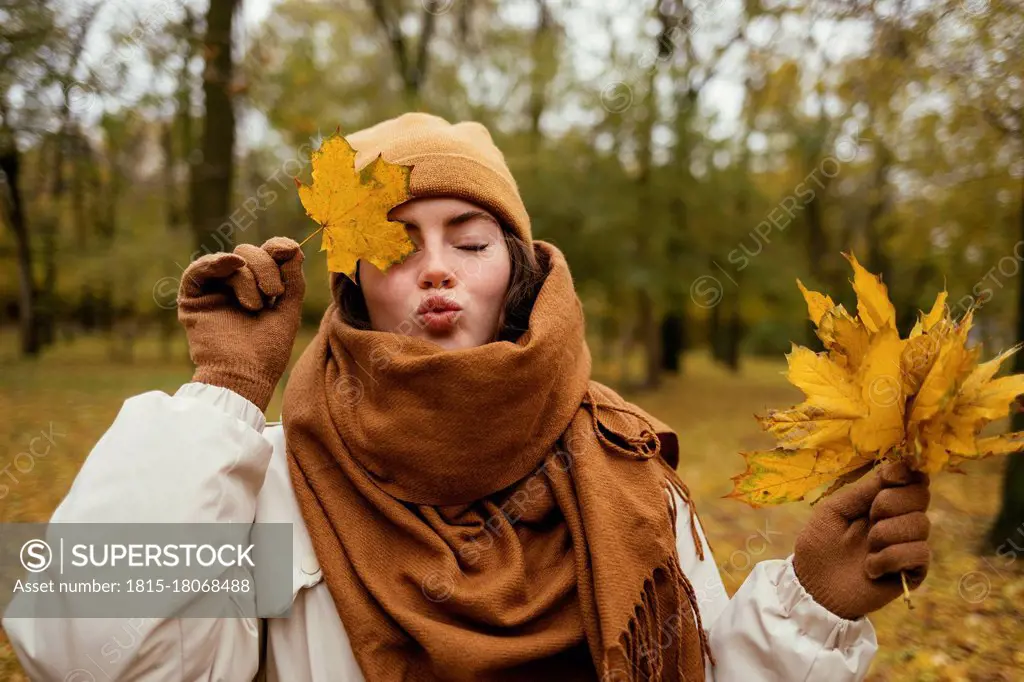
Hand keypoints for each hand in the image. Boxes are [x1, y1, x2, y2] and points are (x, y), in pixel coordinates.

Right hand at [177, 237, 304, 411]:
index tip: (289, 249)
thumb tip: (293, 246)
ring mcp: (213, 291)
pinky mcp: (192, 299)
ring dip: (248, 278)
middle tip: (271, 295)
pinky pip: (198, 270)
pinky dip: (214, 262)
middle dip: (265, 268)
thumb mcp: (288, 309)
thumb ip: (292, 279)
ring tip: (255, 306)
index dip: (277, 246)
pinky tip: (231, 263)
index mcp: (258, 287)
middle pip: (249, 253)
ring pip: (231, 261)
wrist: (245, 376)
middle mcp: (235, 286)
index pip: (266, 254)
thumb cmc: (268, 350)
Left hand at [793, 460, 930, 619]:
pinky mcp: (913, 570)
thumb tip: (895, 467)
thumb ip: (863, 491)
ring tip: (867, 548)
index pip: (910, 479)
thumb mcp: (834, 510)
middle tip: (869, 517)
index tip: (890, 477)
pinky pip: (919, 552)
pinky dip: (890, 558)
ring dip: (886, 534)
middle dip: (891, 503)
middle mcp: (898, 519)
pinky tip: (871, 568)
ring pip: (921, 524)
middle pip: (921, 495)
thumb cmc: (819, 545)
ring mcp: (907, 544)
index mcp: (879, 501)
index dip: (906, 473)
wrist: (814, 586)